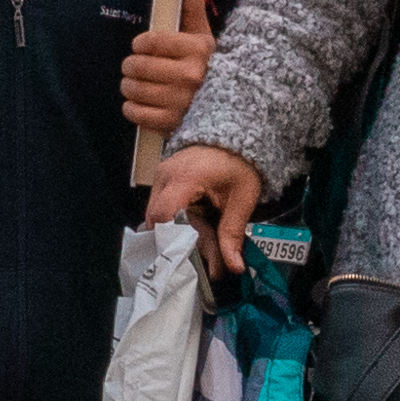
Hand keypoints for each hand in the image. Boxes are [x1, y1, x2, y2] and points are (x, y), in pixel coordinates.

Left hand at [118, 16, 213, 135]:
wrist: (224, 109)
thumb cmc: (207, 68)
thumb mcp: (203, 39)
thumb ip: (193, 11)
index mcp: (197, 51)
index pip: (151, 41)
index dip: (139, 44)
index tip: (140, 47)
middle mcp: (190, 76)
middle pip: (139, 65)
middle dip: (131, 65)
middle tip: (133, 67)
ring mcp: (181, 102)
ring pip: (134, 88)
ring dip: (129, 86)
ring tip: (134, 84)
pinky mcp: (171, 123)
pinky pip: (136, 112)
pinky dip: (131, 108)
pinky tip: (138, 103)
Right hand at [145, 142, 264, 276]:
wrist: (235, 136)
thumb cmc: (239, 161)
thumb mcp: (242, 198)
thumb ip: (233, 233)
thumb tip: (233, 265)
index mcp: (184, 177)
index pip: (164, 215)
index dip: (173, 240)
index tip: (189, 256)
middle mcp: (166, 176)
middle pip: (157, 221)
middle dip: (178, 241)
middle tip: (203, 255)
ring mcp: (162, 177)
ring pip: (158, 218)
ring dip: (179, 233)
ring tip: (205, 238)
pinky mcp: (164, 181)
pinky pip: (163, 208)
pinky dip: (178, 222)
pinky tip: (198, 226)